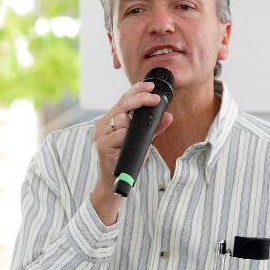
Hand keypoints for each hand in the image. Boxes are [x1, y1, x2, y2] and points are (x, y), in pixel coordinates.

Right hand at [90, 81, 172, 224]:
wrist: (113, 183)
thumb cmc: (127, 160)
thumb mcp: (143, 141)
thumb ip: (154, 128)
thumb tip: (169, 116)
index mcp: (111, 120)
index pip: (124, 99)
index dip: (136, 90)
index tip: (150, 86)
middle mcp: (103, 124)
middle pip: (122, 104)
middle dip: (140, 99)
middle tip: (155, 98)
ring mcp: (101, 134)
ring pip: (121, 118)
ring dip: (133, 122)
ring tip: (137, 134)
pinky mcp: (102, 145)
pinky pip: (119, 134)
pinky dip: (127, 136)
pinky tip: (128, 141)